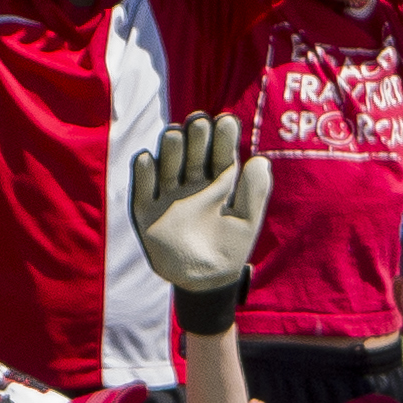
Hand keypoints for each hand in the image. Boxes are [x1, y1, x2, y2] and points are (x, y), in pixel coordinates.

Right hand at [129, 113, 272, 292]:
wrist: (203, 281)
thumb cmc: (229, 250)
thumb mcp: (247, 222)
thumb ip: (254, 193)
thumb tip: (261, 160)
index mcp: (218, 182)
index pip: (220, 152)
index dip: (223, 137)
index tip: (228, 121)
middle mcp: (191, 183)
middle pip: (193, 152)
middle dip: (196, 137)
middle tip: (201, 122)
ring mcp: (168, 195)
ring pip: (167, 163)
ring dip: (171, 148)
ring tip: (176, 135)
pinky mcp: (146, 210)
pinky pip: (142, 187)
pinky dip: (143, 172)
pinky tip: (148, 159)